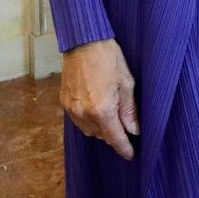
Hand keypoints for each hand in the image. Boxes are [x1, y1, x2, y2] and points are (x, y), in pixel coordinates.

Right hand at [61, 38, 137, 158]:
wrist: (84, 42)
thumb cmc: (109, 58)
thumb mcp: (127, 83)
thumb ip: (129, 110)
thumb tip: (134, 130)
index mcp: (102, 109)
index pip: (114, 137)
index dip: (124, 148)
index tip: (131, 155)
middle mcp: (83, 113)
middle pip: (101, 135)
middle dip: (114, 134)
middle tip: (126, 126)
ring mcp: (71, 109)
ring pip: (88, 130)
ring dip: (101, 128)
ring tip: (113, 115)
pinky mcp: (64, 102)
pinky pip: (78, 120)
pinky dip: (89, 120)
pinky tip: (98, 110)